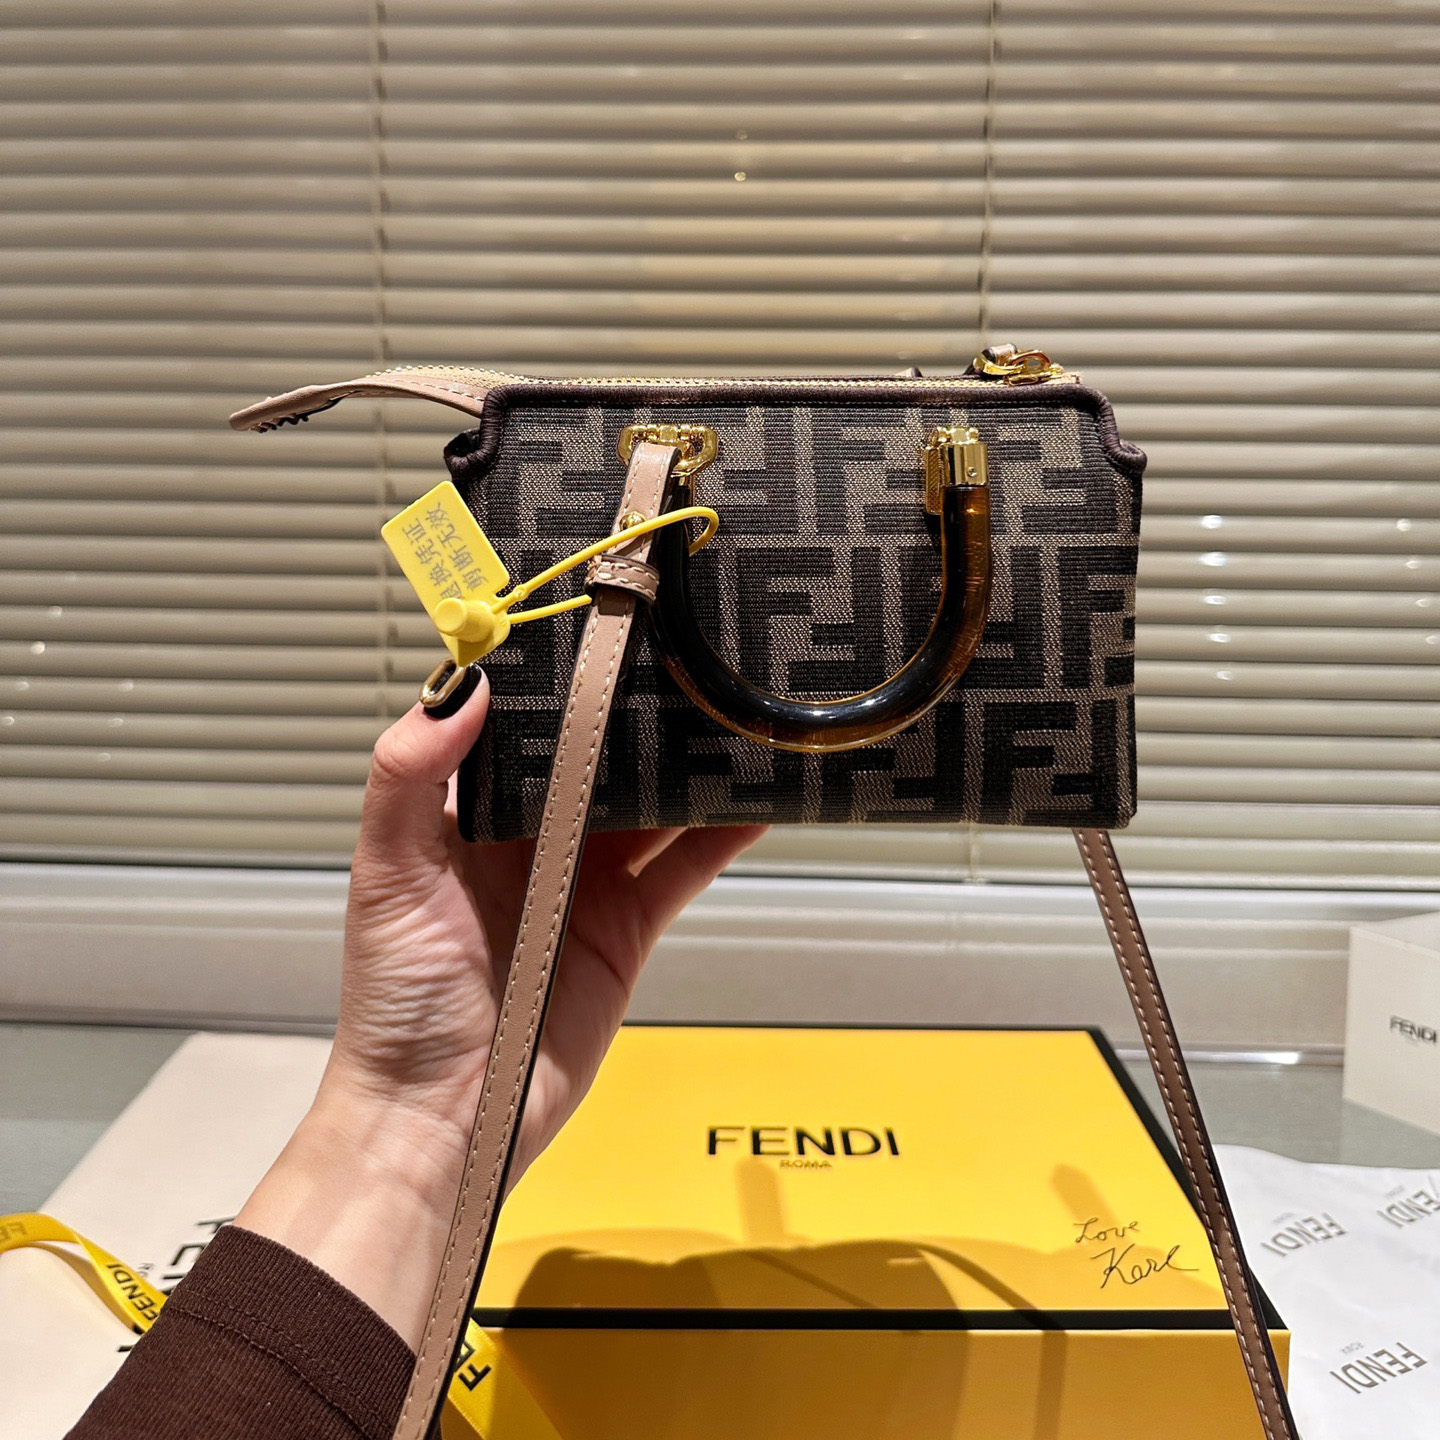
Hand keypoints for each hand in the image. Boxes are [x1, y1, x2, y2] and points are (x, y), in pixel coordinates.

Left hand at [236, 675, 763, 1341]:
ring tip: (733, 711)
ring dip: (687, 765)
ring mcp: (585, 880)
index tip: (596, 628)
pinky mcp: (627, 925)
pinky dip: (721, 834)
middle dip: (636, 714)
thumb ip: (408, 782)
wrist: (448, 1118)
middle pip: (596, 759)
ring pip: (648, 804)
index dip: (556, 681)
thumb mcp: (389, 881)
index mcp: (469, 816)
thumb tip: (460, 688)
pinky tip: (758, 798)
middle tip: (686, 656)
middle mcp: (531, 839)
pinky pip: (682, 867)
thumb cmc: (399, 1004)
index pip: (521, 728)